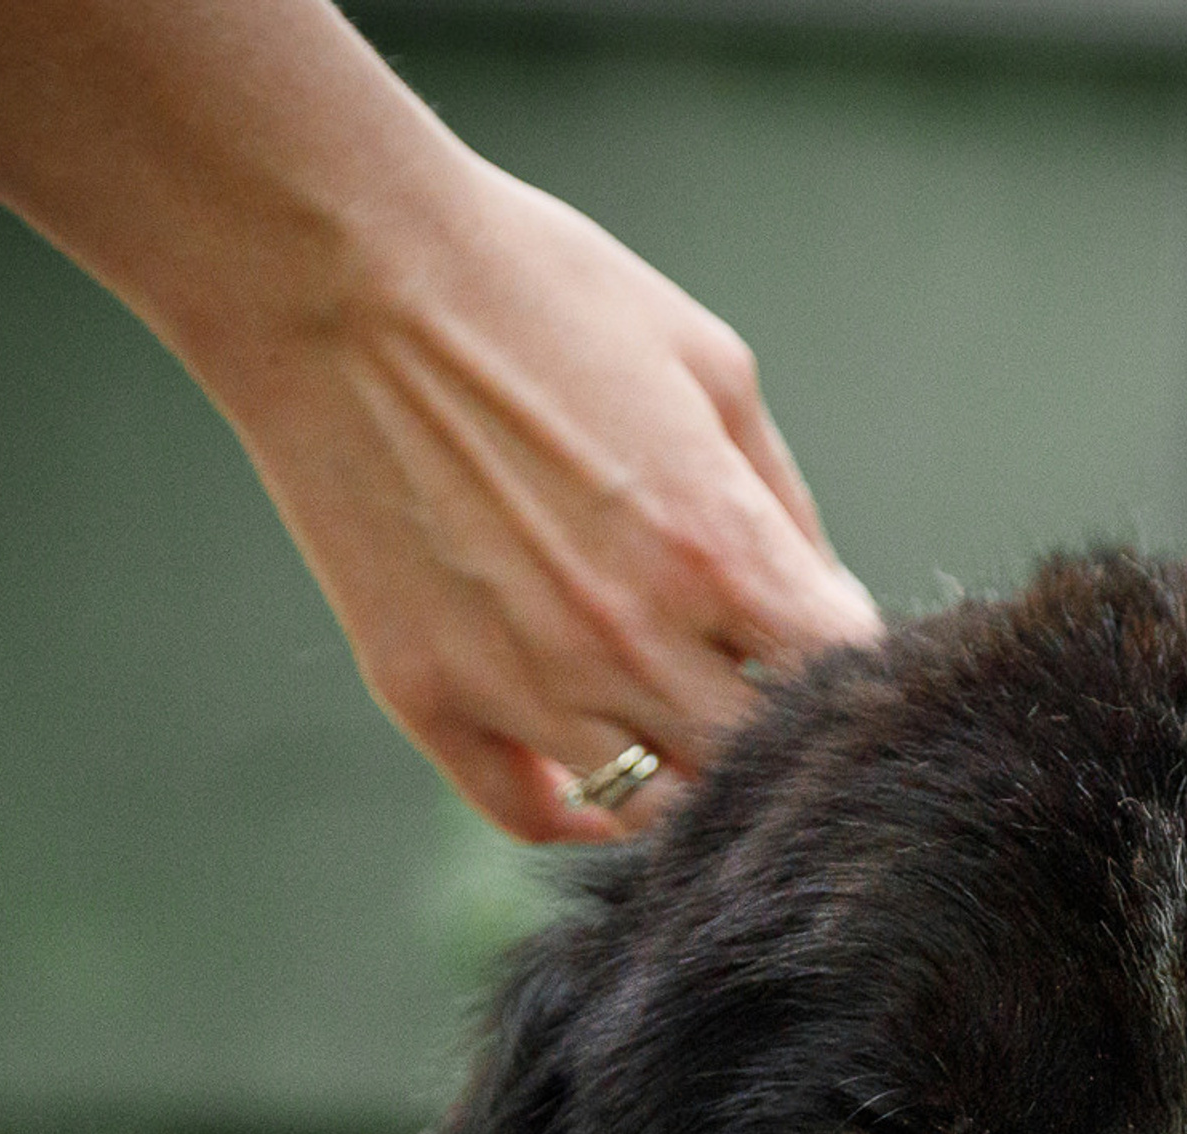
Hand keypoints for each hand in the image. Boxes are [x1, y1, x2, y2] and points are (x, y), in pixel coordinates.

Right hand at [207, 155, 882, 839]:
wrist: (338, 265)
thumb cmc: (535, 292)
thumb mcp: (711, 365)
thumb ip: (785, 504)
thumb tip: (827, 605)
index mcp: (718, 551)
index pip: (840, 678)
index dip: (849, 668)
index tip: (816, 638)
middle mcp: (631, 639)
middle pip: (754, 765)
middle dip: (773, 734)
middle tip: (748, 686)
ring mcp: (526, 682)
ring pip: (653, 810)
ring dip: (681, 776)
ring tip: (673, 720)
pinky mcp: (430, 696)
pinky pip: (530, 813)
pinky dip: (575, 810)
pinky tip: (590, 770)